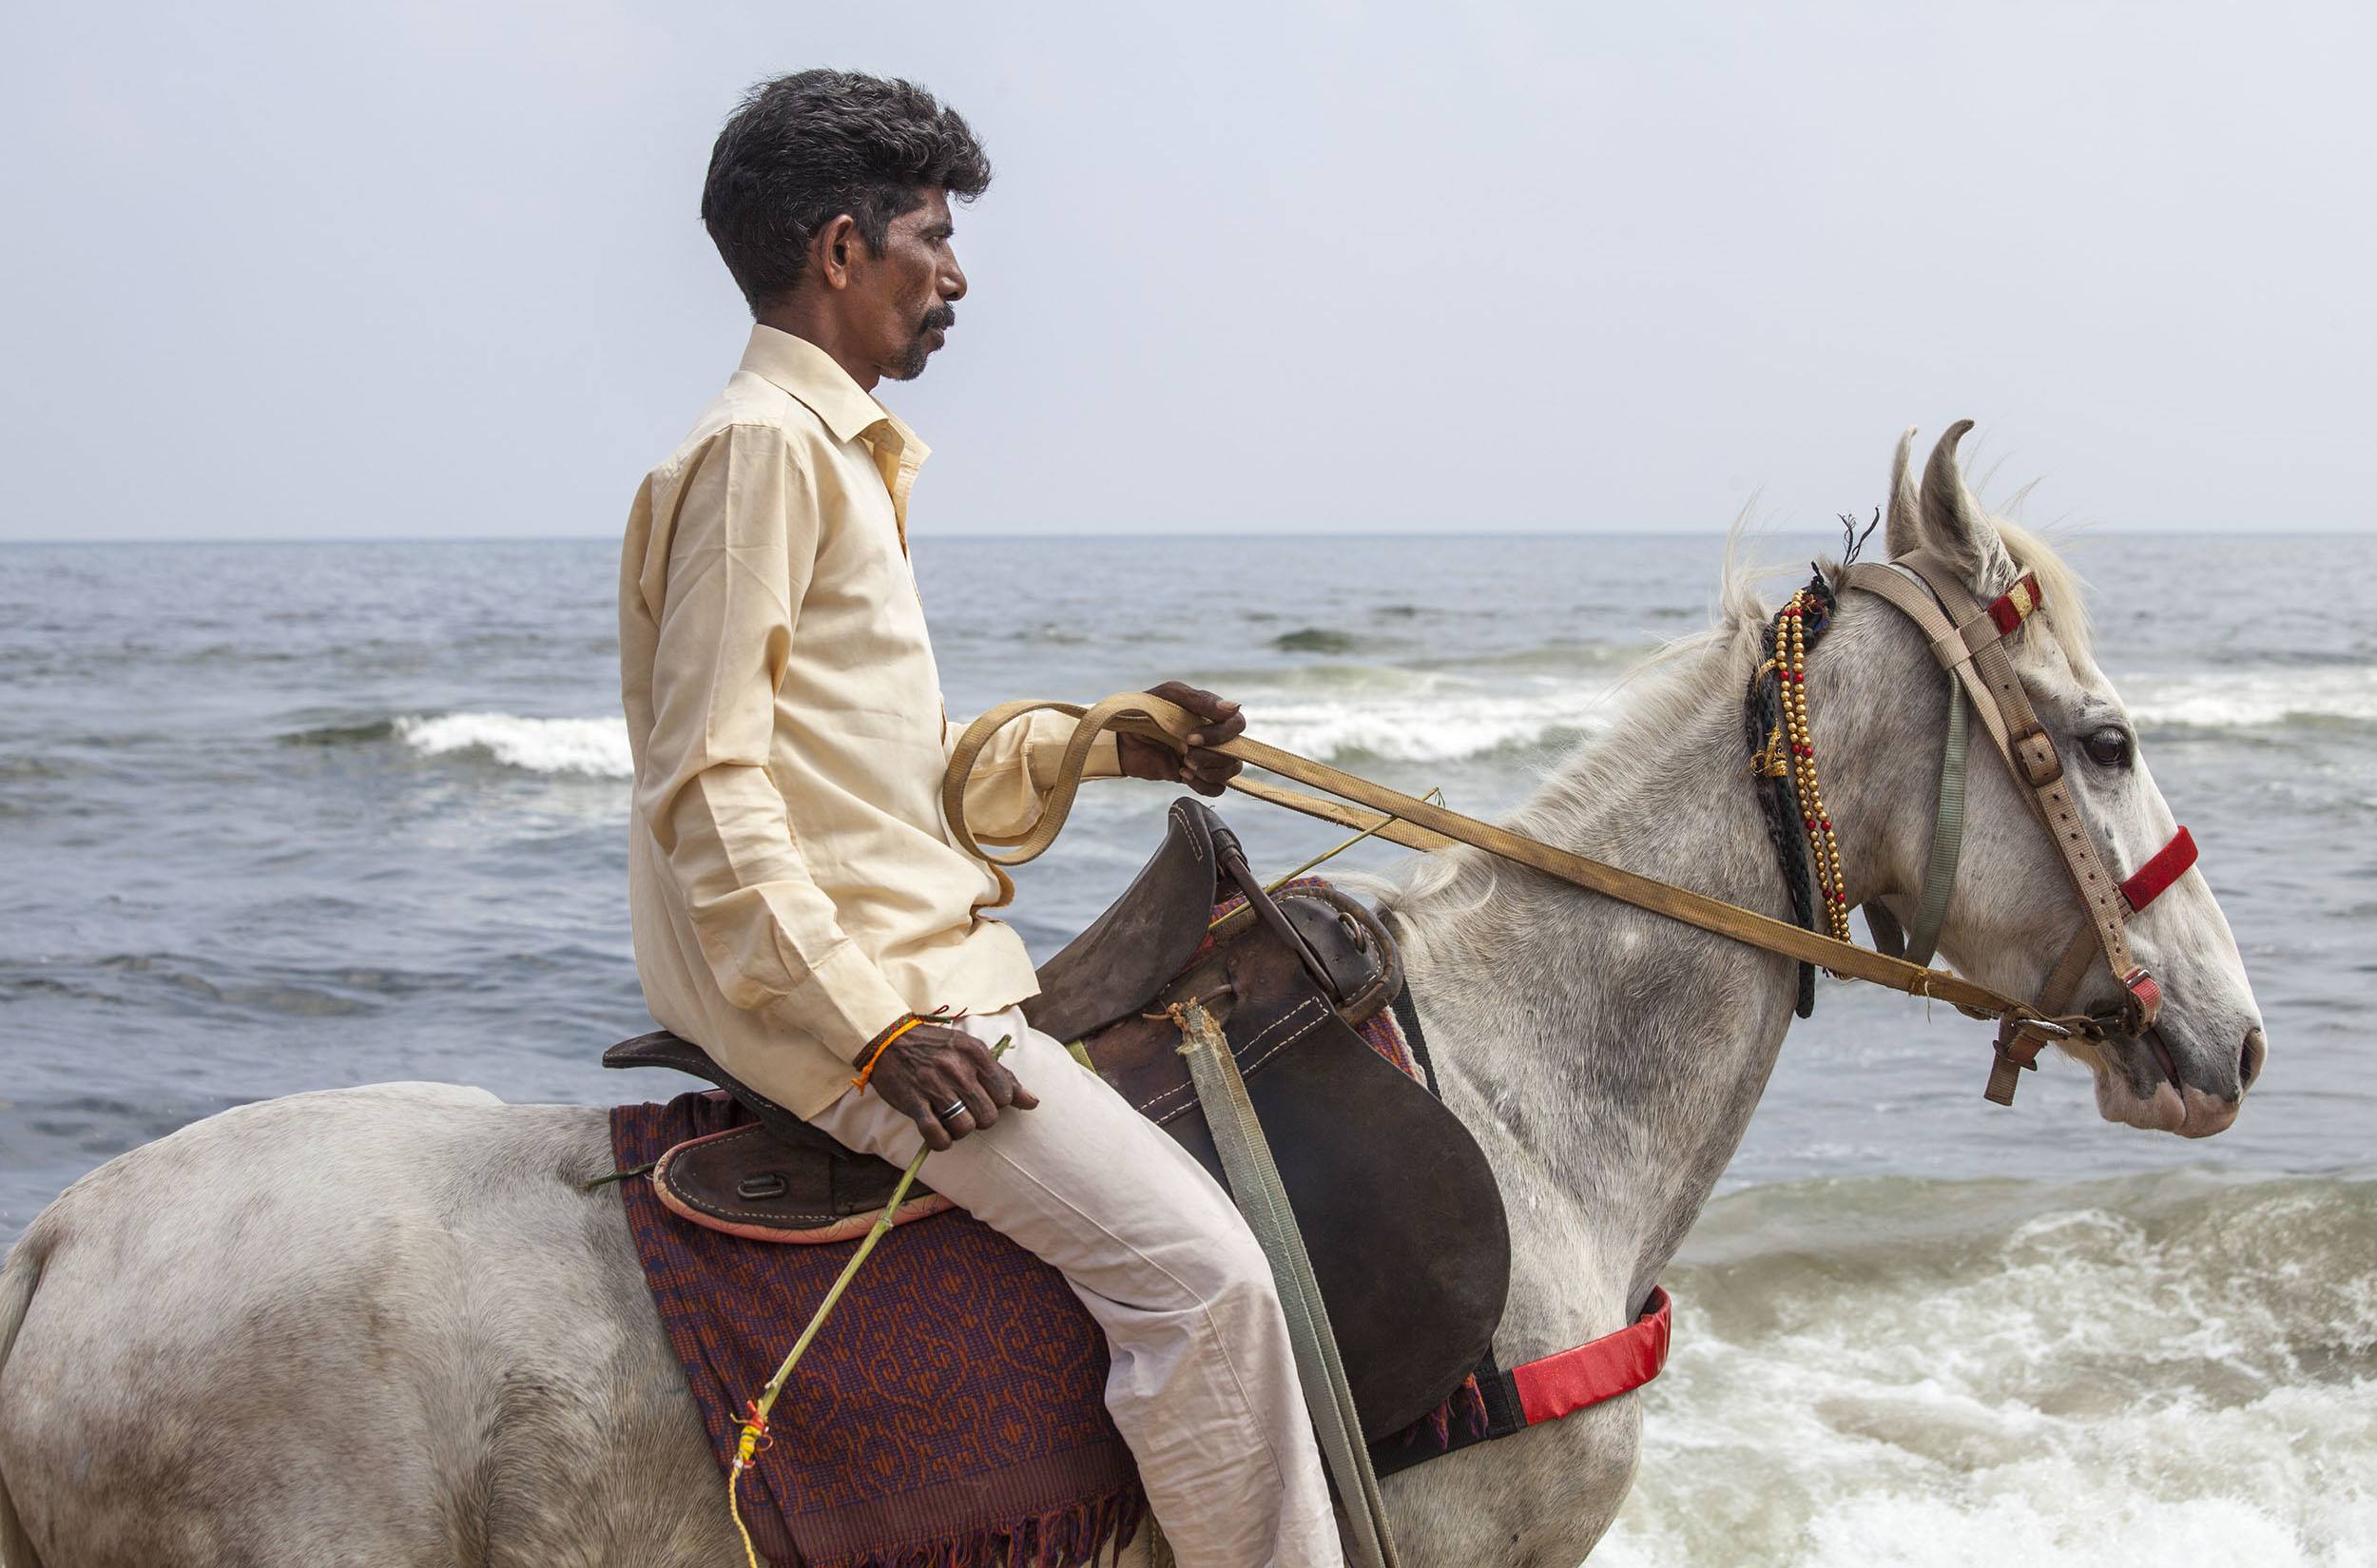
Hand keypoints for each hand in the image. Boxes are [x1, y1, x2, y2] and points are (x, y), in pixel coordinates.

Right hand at [865, 1021, 1038, 1148]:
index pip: (1006, 1094)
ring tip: (951, 1121)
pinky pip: (936, 1135)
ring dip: (960, 1131)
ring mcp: (934, 1086)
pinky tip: (939, 1135)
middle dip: (980, 1120)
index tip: (983, 1098)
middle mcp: (957, 1069)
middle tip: (966, 1111)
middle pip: (988, 1116)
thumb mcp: (971, 1050)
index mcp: (975, 1053)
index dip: (998, 1104)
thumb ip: (1003, 1076)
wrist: (888, 1038)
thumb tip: (1034, 1102)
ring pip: (965, 1127)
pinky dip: (941, 1142)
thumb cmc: (935, 1046)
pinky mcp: (913, 1102)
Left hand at [1119, 680, 1245, 797]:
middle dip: (1211, 756)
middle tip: (1184, 752)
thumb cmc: (1144, 710)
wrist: (1120, 738)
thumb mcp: (1169, 696)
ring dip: (1209, 771)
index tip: (1190, 737)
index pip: (1237, 725)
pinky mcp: (1195, 775)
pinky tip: (1182, 774)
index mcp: (1211, 713)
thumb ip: (1200, 700)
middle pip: (1236, 752)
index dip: (1219, 735)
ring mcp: (1206, 757)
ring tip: (1184, 764)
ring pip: (1229, 772)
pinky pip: (1216, 788)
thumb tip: (1233, 708)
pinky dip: (1203, 785)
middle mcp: (1214, 735)